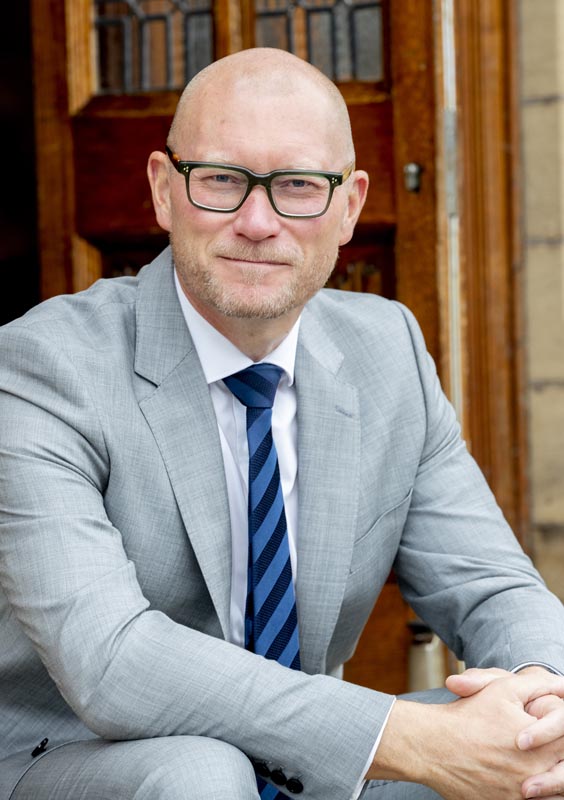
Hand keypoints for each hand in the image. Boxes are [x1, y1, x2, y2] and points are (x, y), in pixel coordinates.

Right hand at [368, 670, 563, 799]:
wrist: (431, 745)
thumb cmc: (466, 715)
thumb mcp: (503, 688)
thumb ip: (537, 685)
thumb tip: (560, 685)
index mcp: (539, 748)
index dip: (559, 732)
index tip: (549, 727)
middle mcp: (533, 776)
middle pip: (560, 771)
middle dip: (554, 758)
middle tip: (539, 747)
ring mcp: (517, 795)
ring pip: (546, 791)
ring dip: (543, 778)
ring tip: (524, 759)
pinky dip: (524, 790)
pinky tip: (511, 774)